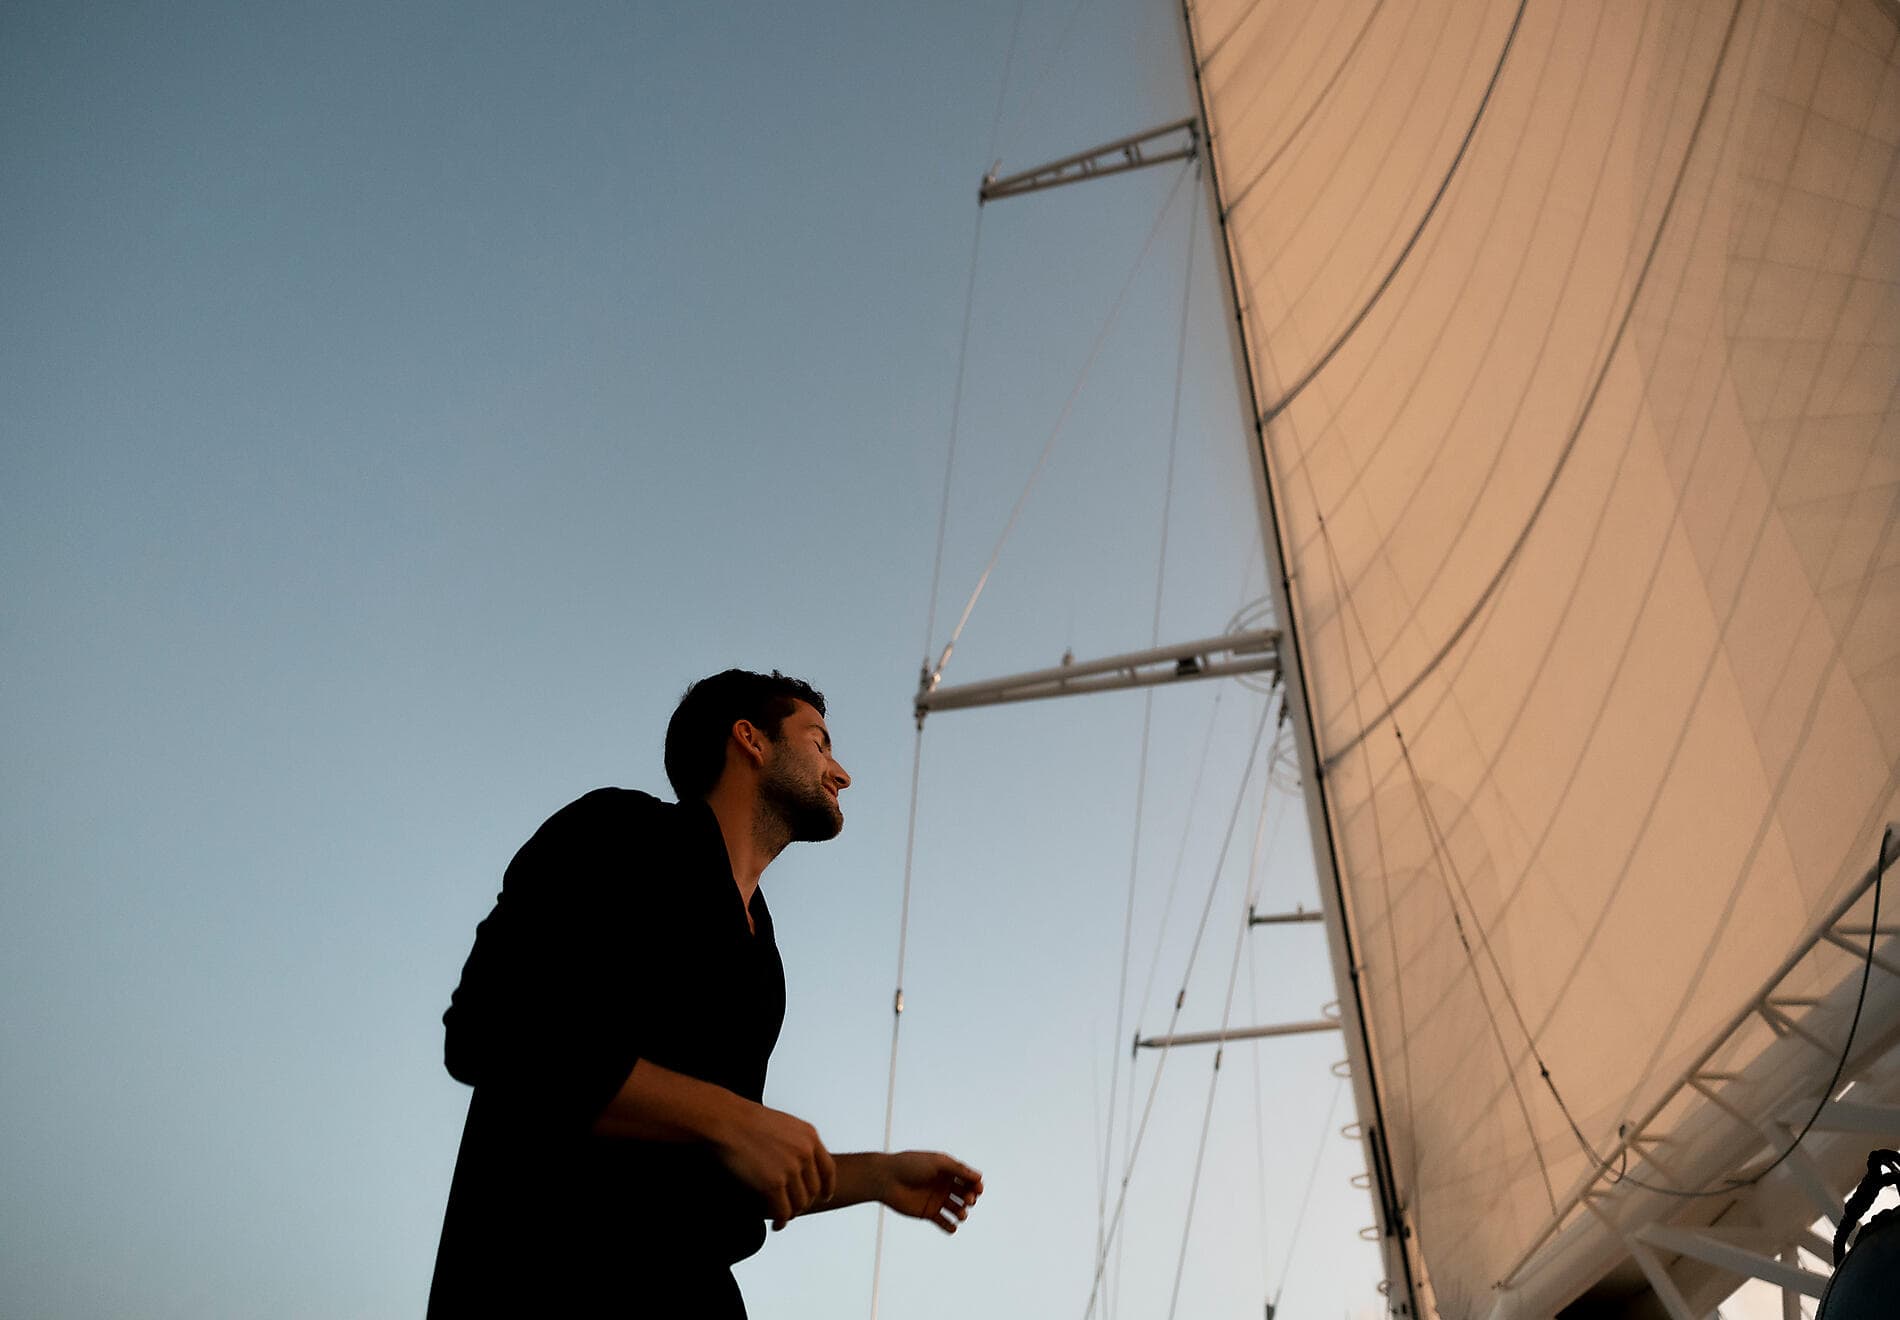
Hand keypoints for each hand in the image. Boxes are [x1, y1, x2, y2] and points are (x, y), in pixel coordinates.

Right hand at [712, 1101, 836, 1229]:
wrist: (725, 1120)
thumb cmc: (745, 1119)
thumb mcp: (782, 1124)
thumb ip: (795, 1142)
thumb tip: (798, 1162)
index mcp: (809, 1136)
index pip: (828, 1169)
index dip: (827, 1186)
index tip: (824, 1196)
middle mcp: (805, 1152)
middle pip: (814, 1189)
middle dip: (804, 1201)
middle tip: (794, 1208)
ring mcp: (790, 1169)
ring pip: (800, 1203)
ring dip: (792, 1212)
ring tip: (782, 1217)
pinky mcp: (773, 1184)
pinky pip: (783, 1211)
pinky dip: (781, 1220)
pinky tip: (776, 1224)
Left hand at [879, 1151, 983, 1233]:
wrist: (886, 1179)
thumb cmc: (911, 1165)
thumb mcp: (937, 1163)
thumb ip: (957, 1169)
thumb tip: (979, 1176)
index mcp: (946, 1170)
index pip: (967, 1178)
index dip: (976, 1184)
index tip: (978, 1189)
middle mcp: (943, 1185)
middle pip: (965, 1194)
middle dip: (970, 1197)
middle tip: (968, 1200)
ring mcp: (936, 1199)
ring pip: (957, 1209)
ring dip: (962, 1212)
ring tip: (960, 1214)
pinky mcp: (928, 1213)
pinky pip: (943, 1222)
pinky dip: (950, 1227)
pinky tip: (952, 1227)